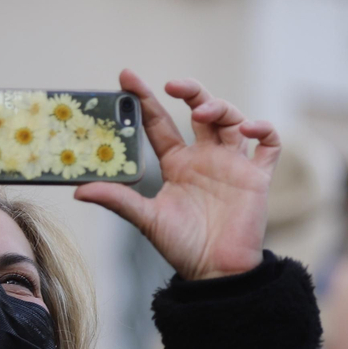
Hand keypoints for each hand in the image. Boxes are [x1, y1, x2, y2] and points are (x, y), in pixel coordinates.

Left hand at [75, 71, 278, 280]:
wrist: (217, 272)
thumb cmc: (182, 248)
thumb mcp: (146, 220)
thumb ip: (118, 200)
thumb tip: (79, 190)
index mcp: (178, 164)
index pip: (159, 123)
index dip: (144, 99)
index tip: (127, 76)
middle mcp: (206, 158)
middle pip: (201, 110)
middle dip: (190, 91)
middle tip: (173, 86)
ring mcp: (233, 164)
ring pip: (232, 119)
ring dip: (220, 107)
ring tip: (203, 113)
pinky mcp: (257, 177)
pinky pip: (269, 145)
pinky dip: (263, 129)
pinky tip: (248, 129)